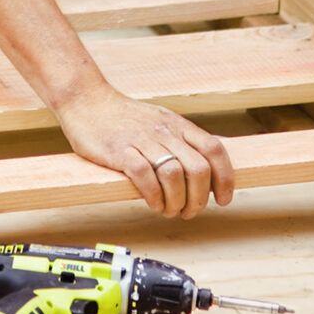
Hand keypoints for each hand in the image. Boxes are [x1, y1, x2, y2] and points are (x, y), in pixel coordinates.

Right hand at [54, 85, 233, 218]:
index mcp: (179, 125)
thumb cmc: (124, 117)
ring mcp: (142, 141)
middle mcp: (165, 132)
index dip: (225, 179)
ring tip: (169, 210)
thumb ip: (183, 140)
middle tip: (189, 211)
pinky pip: (145, 177)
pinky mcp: (120, 151)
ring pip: (174, 176)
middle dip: (199, 199)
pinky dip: (153, 196)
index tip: (223, 199)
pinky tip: (152, 203)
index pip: (214, 150)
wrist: (88, 101)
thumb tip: (207, 165)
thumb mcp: (162, 121)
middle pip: (198, 169)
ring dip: (176, 202)